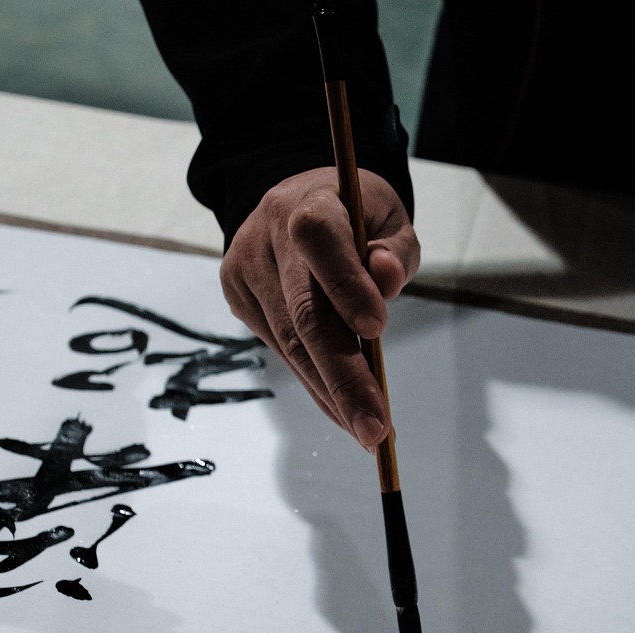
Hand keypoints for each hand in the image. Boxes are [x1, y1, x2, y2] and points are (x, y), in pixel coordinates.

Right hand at [220, 167, 419, 447]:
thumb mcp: (387, 215)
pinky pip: (282, 351)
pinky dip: (315, 384)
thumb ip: (396, 250)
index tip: (377, 329)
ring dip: (331, 394)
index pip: (320, 240)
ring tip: (367, 430)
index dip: (346, 284)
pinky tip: (341, 410)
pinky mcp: (238, 299)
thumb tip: (387, 279)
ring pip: (291, 345)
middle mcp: (267, 239)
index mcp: (307, 204)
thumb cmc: (354, 213)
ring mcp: (246, 272)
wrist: (295, 201)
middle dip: (344, 377)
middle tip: (376, 426)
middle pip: (303, 315)